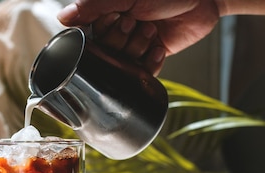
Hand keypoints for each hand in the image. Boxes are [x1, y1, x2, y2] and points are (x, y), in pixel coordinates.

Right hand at [57, 0, 220, 75]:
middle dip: (121, 40)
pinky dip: (150, 63)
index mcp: (105, 15)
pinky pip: (142, 73)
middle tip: (135, 22)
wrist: (203, 0)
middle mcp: (117, 31)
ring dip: (138, 49)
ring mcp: (134, 46)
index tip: (116, 18)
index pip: (88, 36)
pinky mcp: (151, 58)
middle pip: (104, 53)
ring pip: (123, 65)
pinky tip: (159, 46)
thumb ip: (93, 6)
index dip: (101, 33)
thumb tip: (62, 18)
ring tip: (151, 30)